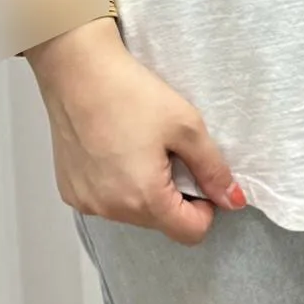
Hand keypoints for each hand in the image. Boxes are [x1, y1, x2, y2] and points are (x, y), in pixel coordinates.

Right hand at [25, 16, 247, 245]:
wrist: (78, 70)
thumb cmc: (133, 94)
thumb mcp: (187, 126)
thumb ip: (213, 168)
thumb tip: (234, 201)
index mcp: (143, 199)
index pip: (189, 232)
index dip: (205, 206)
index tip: (199, 172)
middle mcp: (110, 211)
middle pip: (160, 222)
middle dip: (174, 194)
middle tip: (168, 150)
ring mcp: (86, 203)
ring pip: (132, 213)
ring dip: (145, 189)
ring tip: (140, 145)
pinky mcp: (69, 190)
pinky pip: (106, 200)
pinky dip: (118, 183)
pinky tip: (115, 148)